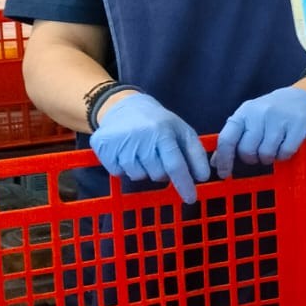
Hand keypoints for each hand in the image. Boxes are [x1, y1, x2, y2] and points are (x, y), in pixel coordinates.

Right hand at [90, 90, 209, 204]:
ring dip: (142, 170)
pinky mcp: (103, 147)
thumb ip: (195, 153)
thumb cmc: (159, 122)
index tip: (191, 198)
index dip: (184, 184)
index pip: (176, 165)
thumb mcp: (182, 131)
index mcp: (163, 131)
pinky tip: (126, 152)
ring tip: (141, 151)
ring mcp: (120, 142)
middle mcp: (141, 137)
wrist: (124, 106)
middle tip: (158, 156)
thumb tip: (203, 177)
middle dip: (161, 172)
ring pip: (137, 176)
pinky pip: (118, 173)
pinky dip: (124, 168)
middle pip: (157, 174)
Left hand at [214, 83, 305, 178]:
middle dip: (252, 158)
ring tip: (274, 148)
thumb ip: (233, 138)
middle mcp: (260, 113)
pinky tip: (285, 146)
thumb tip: (216, 163)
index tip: (224, 173)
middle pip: (247, 150)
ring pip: (266, 154)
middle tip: (259, 153)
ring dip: (269, 158)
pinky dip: (284, 156)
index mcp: (245, 112)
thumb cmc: (273, 111)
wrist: (305, 97)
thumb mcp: (250, 119)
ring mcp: (280, 119)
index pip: (227, 138)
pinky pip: (285, 153)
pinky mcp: (298, 126)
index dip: (224, 159)